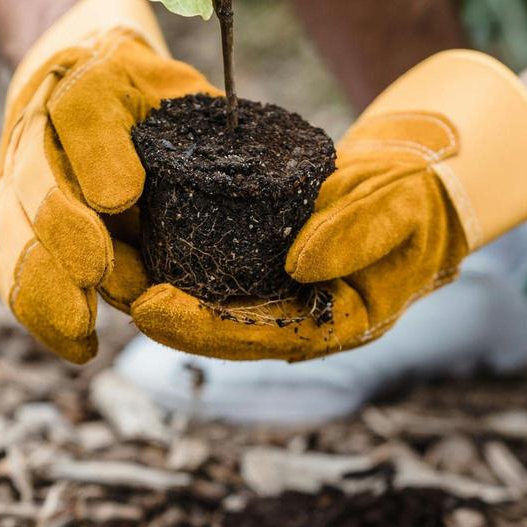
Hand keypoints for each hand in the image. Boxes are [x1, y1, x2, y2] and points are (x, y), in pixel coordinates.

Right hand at [0, 0, 215, 362]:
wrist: (80, 66)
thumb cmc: (141, 88)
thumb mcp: (168, 86)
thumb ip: (171, 127)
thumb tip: (124, 200)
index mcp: (80, 80)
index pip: (82, 104)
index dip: (95, 152)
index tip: (121, 195)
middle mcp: (36, 128)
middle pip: (36, 178)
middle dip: (62, 229)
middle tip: (94, 272)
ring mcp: (16, 177)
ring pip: (15, 230)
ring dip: (43, 280)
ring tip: (80, 329)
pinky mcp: (13, 220)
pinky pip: (12, 267)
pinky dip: (37, 308)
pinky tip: (73, 344)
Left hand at [127, 50, 526, 360]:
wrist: (420, 189)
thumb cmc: (420, 205)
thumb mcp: (403, 211)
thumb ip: (360, 234)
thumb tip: (299, 263)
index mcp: (333, 321)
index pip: (258, 337)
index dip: (201, 329)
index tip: (150, 309)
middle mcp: (298, 314)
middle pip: (218, 326)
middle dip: (161, 311)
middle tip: (107, 283)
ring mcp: (279, 288)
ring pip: (208, 296)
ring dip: (157, 282)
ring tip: (106, 259)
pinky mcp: (263, 256)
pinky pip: (214, 260)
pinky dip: (177, 250)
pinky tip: (138, 232)